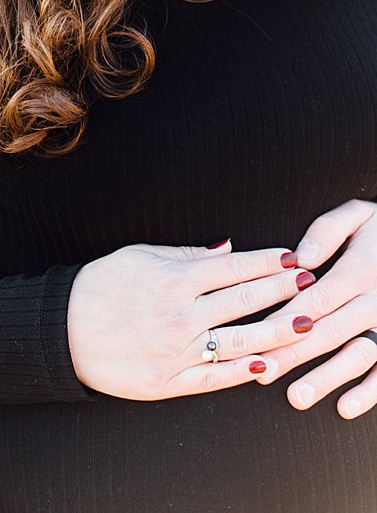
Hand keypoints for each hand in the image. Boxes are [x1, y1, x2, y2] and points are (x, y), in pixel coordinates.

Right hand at [67, 240, 307, 399]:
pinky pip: (216, 377)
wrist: (60, 331)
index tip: (293, 259)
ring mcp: (177, 350)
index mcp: (172, 280)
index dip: (268, 263)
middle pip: (245, 301)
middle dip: (283, 291)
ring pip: (241, 341)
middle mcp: (180, 315)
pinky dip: (244, 372)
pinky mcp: (170, 381)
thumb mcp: (135, 257)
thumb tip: (227, 249)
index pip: (233, 269)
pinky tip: (268, 364)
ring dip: (278, 331)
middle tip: (312, 284)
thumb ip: (183, 254)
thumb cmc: (96, 288)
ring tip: (304, 323)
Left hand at [255, 199, 376, 415]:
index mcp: (360, 271)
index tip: (257, 335)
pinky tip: (344, 407)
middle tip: (263, 372)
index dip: (286, 318)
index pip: (316, 299)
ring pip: (358, 356)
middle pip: (329, 331)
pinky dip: (369, 392)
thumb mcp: (359, 216)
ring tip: (296, 396)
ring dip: (327, 378)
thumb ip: (326, 232)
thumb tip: (300, 257)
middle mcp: (376, 302)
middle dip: (293, 353)